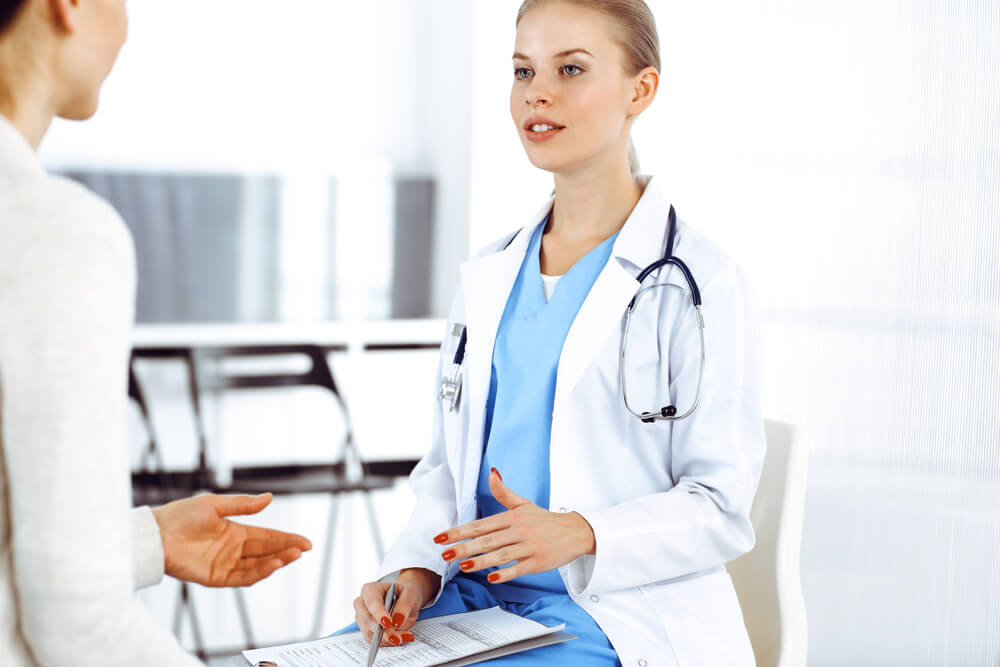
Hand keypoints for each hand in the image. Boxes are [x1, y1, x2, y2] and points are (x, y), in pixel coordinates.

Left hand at [152, 493, 311, 586]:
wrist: (156, 534)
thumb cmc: (180, 515)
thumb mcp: (215, 504)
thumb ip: (243, 505)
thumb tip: (270, 498)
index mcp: (235, 531)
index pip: (267, 536)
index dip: (286, 538)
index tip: (305, 541)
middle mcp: (233, 550)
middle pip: (266, 551)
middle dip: (286, 550)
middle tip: (305, 548)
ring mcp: (225, 565)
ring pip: (258, 565)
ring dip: (276, 561)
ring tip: (293, 555)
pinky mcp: (215, 578)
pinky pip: (242, 577)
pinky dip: (259, 572)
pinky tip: (273, 565)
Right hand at [354, 567, 440, 645]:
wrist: (405, 599)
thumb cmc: (405, 593)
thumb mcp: (410, 593)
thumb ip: (404, 605)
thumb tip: (397, 620)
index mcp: (370, 590)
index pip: (372, 602)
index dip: (379, 614)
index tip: (388, 623)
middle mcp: (363, 604)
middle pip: (367, 620)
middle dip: (383, 631)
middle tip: (398, 638)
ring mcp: (363, 618)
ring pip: (370, 633)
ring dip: (387, 638)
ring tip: (404, 637)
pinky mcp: (367, 631)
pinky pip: (374, 640)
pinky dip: (388, 642)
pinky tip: (400, 638)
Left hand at [434, 468, 595, 583]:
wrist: (575, 531)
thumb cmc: (545, 520)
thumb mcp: (524, 504)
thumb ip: (504, 491)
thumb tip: (491, 472)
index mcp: (511, 517)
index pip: (480, 525)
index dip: (459, 531)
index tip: (440, 538)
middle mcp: (518, 531)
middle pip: (487, 540)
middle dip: (464, 547)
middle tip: (445, 554)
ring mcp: (529, 547)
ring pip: (501, 554)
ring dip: (481, 561)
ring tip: (463, 566)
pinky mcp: (538, 562)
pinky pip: (519, 567)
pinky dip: (506, 573)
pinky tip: (492, 578)